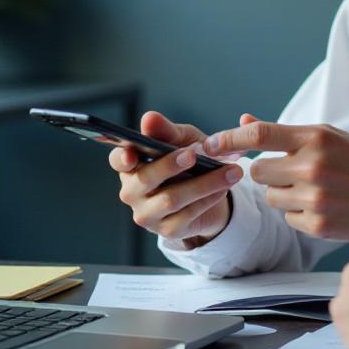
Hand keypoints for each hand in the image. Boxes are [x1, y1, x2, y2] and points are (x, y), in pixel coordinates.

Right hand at [111, 111, 243, 246]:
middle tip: (193, 154)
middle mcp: (132, 191)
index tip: (131, 154)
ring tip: (230, 172)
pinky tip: (224, 188)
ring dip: (203, 184)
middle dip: (169, 166)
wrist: (208, 189)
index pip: (118, 160)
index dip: (123, 157)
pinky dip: (208, 199)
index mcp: (130, 165)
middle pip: (146, 179)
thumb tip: (149, 118)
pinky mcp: (167, 230)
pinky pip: (188, 214)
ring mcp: (147, 214)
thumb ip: (166, 131)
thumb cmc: (188, 158)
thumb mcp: (181, 140)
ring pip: (171, 199)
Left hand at [201, 114, 348, 239]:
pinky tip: (324, 205)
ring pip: (270, 197)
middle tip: (292, 171)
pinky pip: (287, 217)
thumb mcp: (328, 136)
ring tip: (314, 188)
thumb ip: (283, 133)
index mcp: (315, 137)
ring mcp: (314, 198)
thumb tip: (243, 122)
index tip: (209, 144)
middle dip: (268, 172)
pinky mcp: (317, 224)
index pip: (259, 135)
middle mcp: (312, 166)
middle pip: (258, 171)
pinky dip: (298, 212)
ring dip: (282, 193)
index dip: (228, 139)